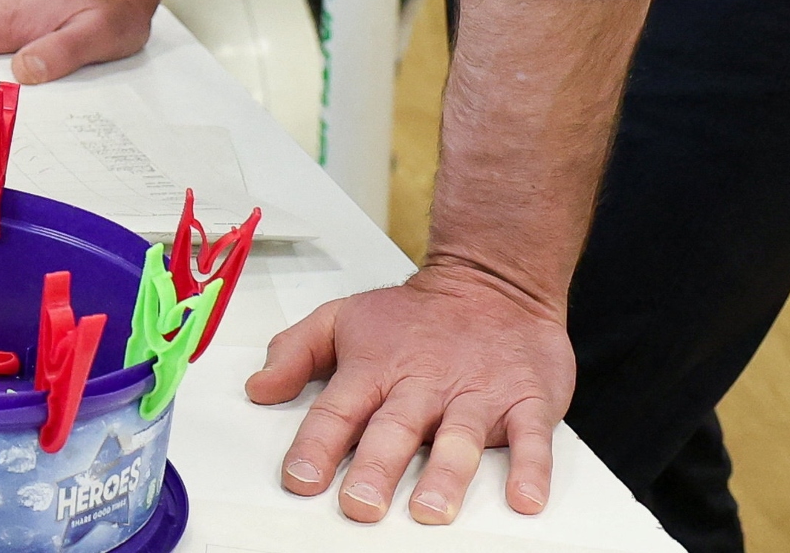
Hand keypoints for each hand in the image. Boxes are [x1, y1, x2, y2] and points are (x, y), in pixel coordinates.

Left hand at [249, 264, 575, 523]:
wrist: (492, 280)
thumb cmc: (415, 317)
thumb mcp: (343, 319)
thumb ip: (295, 352)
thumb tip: (258, 388)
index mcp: (375, 370)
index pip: (338, 410)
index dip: (316, 445)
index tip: (299, 477)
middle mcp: (422, 386)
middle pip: (394, 430)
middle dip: (376, 468)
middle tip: (361, 504)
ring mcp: (476, 396)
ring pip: (460, 439)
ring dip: (446, 474)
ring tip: (431, 509)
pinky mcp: (526, 402)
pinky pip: (531, 439)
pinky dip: (531, 469)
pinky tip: (523, 499)